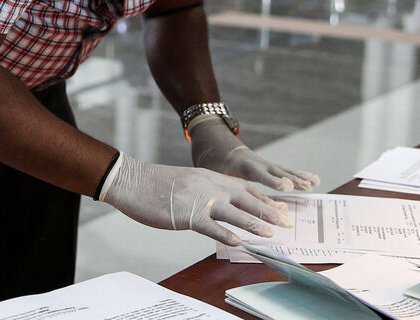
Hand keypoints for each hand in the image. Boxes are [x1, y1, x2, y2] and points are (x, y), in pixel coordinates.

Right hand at [101, 154, 291, 245]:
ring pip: (234, 212)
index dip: (265, 199)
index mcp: (210, 177)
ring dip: (255, 223)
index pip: (245, 188)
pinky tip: (238, 243)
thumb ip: (206, 190)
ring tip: (271, 233)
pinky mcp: (187, 214)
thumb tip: (220, 206)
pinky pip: (210, 226)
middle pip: (246, 199)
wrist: (132, 180)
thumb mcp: (188, 182)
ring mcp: (199, 199)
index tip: (281, 209)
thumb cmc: (156, 184)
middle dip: (269, 211)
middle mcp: (210, 186)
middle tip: (286, 222)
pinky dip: (226, 234)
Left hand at [189, 116, 319, 191]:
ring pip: (284, 170)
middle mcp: (256, 163)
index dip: (271, 180)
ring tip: (314, 184)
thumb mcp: (210, 174)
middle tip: (307, 187)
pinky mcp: (268, 166)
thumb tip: (218, 210)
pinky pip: (286, 171)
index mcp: (241, 165)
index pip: (258, 173)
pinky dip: (300, 175)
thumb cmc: (211, 162)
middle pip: (276, 172)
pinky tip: (314, 181)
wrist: (216, 143)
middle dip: (292, 180)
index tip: (285, 186)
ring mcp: (264, 163)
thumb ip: (217, 188)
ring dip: (300, 178)